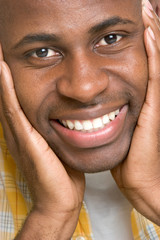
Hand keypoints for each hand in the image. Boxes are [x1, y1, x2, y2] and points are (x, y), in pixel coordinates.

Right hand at [0, 47, 84, 238]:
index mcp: (27, 132)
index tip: (8, 57)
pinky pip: (13, 110)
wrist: (59, 199)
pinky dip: (6, 89)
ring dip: (0, 74)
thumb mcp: (58, 146)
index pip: (15, 100)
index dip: (9, 79)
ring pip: (6, 98)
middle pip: (6, 96)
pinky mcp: (25, 140)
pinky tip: (2, 69)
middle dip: (1, 72)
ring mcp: (19, 135)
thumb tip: (68, 115)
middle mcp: (19, 131)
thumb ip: (56, 130)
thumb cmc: (61, 174)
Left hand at [111, 2, 159, 224]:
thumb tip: (91, 105)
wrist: (138, 177)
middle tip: (142, 4)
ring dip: (153, 34)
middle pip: (150, 56)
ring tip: (147, 9)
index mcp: (136, 99)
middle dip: (148, 30)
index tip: (127, 18)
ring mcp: (154, 101)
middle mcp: (147, 96)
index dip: (135, 40)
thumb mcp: (113, 130)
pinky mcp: (155, 109)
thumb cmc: (124, 156)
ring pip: (155, 61)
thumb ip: (108, 114)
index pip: (137, 63)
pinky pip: (155, 75)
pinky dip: (154, 54)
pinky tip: (149, 34)